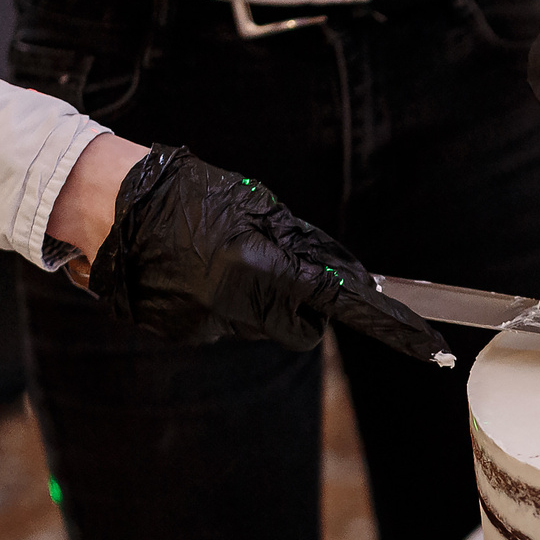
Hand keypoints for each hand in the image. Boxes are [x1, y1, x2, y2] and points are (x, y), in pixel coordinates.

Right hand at [88, 146, 449, 362]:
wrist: (107, 206)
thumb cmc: (184, 194)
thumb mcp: (256, 206)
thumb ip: (301, 247)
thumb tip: (342, 279)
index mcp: (262, 270)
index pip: (344, 305)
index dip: (392, 326)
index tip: (431, 345)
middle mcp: (238, 308)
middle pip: (301, 328)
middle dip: (299, 304)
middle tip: (269, 264)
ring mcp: (208, 327)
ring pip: (260, 327)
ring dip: (255, 301)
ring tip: (216, 257)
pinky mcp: (184, 334)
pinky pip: (223, 325)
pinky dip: (218, 303)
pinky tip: (192, 272)